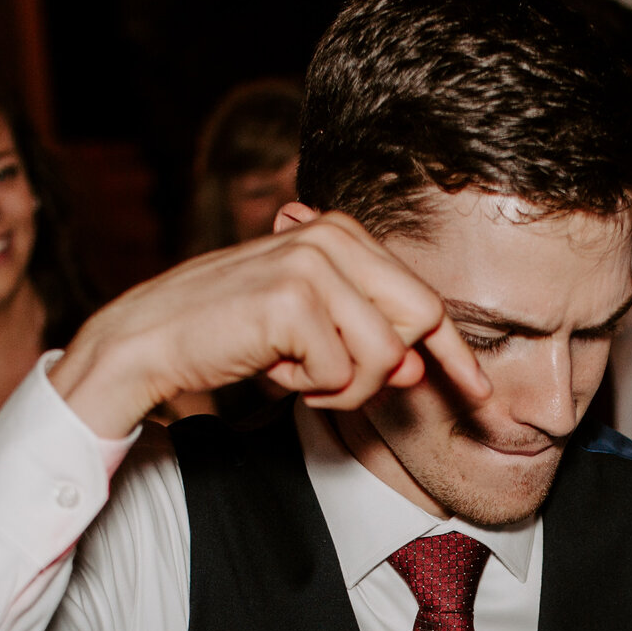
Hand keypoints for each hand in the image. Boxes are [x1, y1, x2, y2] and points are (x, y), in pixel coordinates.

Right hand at [50, 208, 489, 440]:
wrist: (149, 342)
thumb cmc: (226, 335)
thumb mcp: (307, 332)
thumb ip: (366, 339)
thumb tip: (419, 366)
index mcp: (340, 233)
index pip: (423, 298)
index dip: (456, 354)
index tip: (483, 397)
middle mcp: (332, 237)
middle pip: (418, 322)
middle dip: (386, 373)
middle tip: (326, 385)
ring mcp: (312, 264)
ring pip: (385, 356)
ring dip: (343, 388)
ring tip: (292, 374)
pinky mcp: (292, 299)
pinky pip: (341, 373)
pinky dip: (308, 390)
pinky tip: (269, 369)